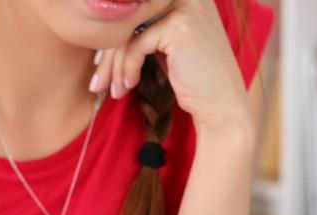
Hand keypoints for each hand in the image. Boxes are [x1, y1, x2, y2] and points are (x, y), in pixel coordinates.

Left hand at [91, 0, 252, 132]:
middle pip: (128, 18)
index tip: (99, 63)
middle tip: (97, 83)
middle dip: (107, 55)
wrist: (220, 103)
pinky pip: (135, 45)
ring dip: (114, 66)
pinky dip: (127, 68)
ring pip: (127, 32)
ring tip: (113, 90)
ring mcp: (185, 5)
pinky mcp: (178, 26)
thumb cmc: (191, 78)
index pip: (134, 12)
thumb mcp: (165, 46)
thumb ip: (144, 30)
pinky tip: (129, 85)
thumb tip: (101, 31)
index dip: (111, 37)